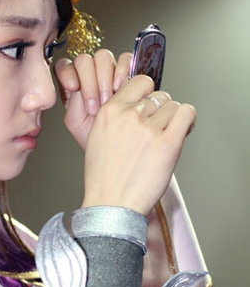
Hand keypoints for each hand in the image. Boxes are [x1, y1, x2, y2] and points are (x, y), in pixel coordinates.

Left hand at [55, 49, 130, 150]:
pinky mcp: (128, 71)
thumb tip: (75, 83)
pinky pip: (125, 58)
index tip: (74, 87)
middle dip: (89, 82)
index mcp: (72, 84)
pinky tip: (120, 88)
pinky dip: (122, 70)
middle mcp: (89, 74)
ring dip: (104, 78)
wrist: (117, 144)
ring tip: (108, 101)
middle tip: (95, 105)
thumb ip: (72, 100)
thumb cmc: (93, 135)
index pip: (64, 65)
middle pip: (84, 60)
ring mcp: (109, 71)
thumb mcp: (75, 121)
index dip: (67, 72)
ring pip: (103, 56)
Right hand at [82, 75, 195, 215]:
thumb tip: (139, 105)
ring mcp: (148, 130)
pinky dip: (188, 119)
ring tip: (168, 135)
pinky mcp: (167, 144)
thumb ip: (116, 117)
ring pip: (173, 106)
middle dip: (161, 111)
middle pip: (158, 96)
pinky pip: (186, 114)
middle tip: (159, 128)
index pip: (139, 82)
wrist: (111, 204)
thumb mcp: (97, 138)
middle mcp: (128, 117)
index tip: (150, 105)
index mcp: (109, 112)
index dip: (148, 93)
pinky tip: (184, 130)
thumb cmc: (105, 178)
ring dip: (174, 119)